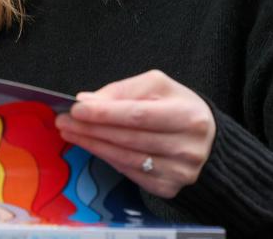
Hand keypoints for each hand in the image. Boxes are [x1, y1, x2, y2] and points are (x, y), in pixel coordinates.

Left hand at [54, 69, 215, 198]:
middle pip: (128, 138)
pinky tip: (92, 146)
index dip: (105, 113)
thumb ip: (123, 90)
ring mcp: (179, 172)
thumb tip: (88, 101)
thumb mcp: (158, 86)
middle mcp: (187, 147)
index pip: (138, 115)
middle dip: (91, 128)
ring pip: (125, 158)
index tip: (77, 108)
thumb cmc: (179, 107)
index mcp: (188, 116)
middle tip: (64, 120)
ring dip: (93, 144)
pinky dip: (107, 158)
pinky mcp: (168, 187)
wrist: (208, 140)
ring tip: (70, 132)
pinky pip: (129, 173)